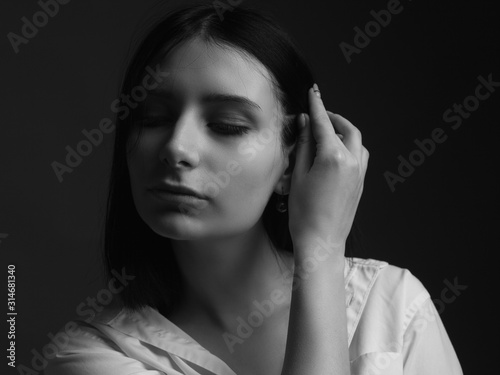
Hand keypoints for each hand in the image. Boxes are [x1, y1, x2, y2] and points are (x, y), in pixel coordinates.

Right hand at [288, 84, 368, 253]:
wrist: (321, 242)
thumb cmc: (304, 213)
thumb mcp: (298, 175)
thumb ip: (304, 145)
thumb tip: (307, 122)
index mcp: (333, 157)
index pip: (324, 124)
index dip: (317, 105)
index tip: (313, 92)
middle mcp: (352, 162)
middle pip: (347, 129)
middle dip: (334, 118)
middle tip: (320, 115)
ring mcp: (360, 174)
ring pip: (357, 142)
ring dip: (344, 133)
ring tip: (327, 135)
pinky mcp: (361, 184)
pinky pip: (360, 156)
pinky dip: (350, 147)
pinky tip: (336, 154)